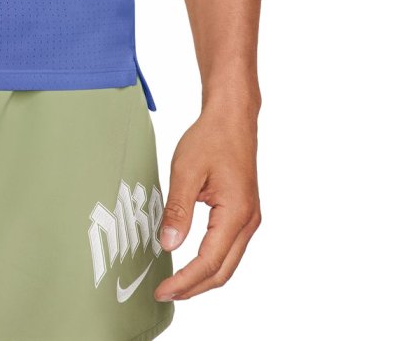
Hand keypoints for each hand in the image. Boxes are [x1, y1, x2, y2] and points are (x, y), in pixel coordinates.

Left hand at [154, 103, 260, 301]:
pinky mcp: (243, 214)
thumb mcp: (186, 171)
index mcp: (236, 213)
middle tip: (164, 294)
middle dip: (193, 288)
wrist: (232, 118)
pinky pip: (229, 250)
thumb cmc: (211, 138)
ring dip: (202, 278)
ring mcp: (249, 219)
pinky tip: (191, 264)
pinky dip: (210, 264)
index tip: (162, 290)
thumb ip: (177, 210)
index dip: (184, 280)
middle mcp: (248, 221)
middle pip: (223, 271)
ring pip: (228, 264)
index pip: (209, 261)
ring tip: (174, 285)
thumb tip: (168, 245)